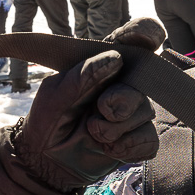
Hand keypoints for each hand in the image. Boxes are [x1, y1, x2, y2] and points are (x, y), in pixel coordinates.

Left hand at [0, 18, 163, 194]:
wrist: (44, 162)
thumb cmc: (48, 121)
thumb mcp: (54, 95)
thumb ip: (82, 76)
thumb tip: (115, 59)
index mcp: (104, 65)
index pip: (135, 39)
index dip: (146, 32)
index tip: (142, 39)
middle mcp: (124, 86)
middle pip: (143, 83)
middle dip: (123, 99)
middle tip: (101, 109)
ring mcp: (133, 113)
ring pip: (146, 112)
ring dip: (117, 128)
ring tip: (93, 133)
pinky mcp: (137, 140)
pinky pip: (149, 140)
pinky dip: (129, 147)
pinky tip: (109, 149)